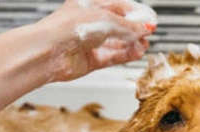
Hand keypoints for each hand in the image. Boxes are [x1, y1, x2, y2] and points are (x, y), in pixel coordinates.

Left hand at [35, 0, 156, 80]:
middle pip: (119, 26)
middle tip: (148, 34)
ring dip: (132, 44)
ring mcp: (90, 42)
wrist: (49, 52)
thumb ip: (129, 26)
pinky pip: (112, 56)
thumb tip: (146, 28)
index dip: (137, 14)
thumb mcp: (106, 20)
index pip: (120, 7)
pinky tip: (136, 53)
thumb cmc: (67, 28)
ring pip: (117, 43)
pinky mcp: (90, 59)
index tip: (150, 21)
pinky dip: (125, 55)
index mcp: (90, 4)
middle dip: (135, 31)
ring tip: (144, 46)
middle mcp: (89, 22)